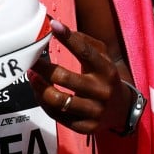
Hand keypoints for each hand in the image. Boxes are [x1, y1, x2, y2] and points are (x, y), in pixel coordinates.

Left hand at [27, 20, 126, 134]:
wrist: (122, 110)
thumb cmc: (105, 77)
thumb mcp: (103, 57)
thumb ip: (84, 42)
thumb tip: (59, 28)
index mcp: (106, 70)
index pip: (85, 52)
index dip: (68, 38)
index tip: (52, 26)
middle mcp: (101, 90)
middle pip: (65, 78)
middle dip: (43, 68)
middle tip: (31, 60)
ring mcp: (94, 111)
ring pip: (58, 100)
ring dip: (39, 87)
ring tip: (32, 77)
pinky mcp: (86, 127)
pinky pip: (58, 116)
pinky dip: (44, 103)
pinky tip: (39, 93)